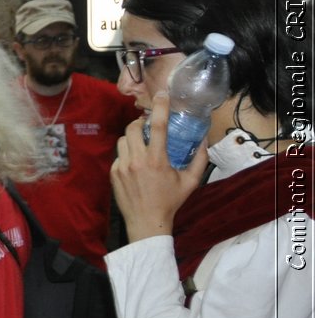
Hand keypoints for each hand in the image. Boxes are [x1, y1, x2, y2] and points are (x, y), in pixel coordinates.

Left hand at [111, 92, 208, 241]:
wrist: (146, 222)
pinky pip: (118, 155)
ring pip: (123, 140)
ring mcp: (122, 166)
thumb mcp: (190, 182)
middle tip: (148, 127)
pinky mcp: (113, 173)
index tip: (162, 95)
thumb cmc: (170, 202)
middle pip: (132, 128)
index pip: (158, 126)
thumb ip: (200, 159)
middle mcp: (137, 160)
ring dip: (132, 138)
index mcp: (157, 160)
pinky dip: (127, 155)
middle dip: (139, 123)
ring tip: (142, 146)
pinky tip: (135, 165)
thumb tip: (204, 140)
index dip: (160, 107)